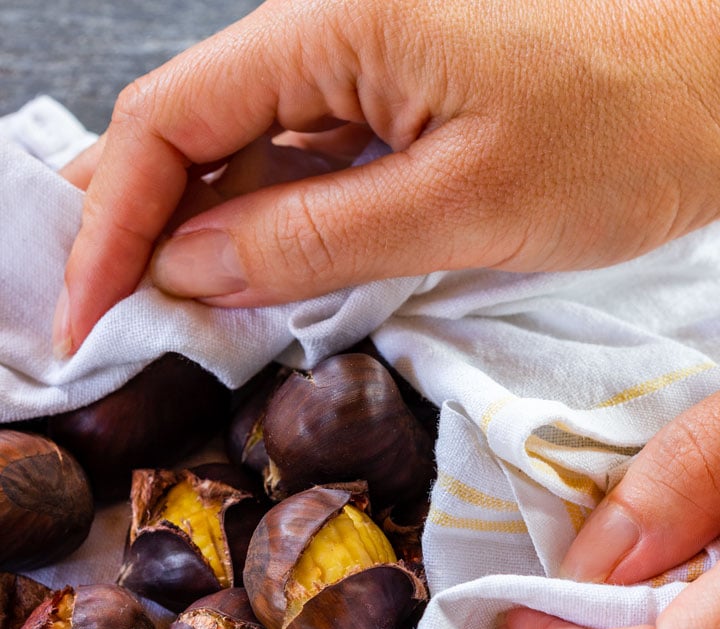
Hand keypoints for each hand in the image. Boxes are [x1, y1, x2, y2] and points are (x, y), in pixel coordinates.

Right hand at [55, 0, 719, 354]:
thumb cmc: (629, 121)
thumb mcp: (461, 203)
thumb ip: (312, 237)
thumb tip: (192, 268)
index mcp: (332, 24)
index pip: (168, 121)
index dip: (108, 224)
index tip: (85, 318)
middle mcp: (329, 33)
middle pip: (188, 132)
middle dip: (135, 234)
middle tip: (105, 330)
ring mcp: (363, 70)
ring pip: (242, 156)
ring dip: (198, 240)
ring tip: (164, 324)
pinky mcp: (398, 108)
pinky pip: (304, 169)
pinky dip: (267, 233)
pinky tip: (251, 287)